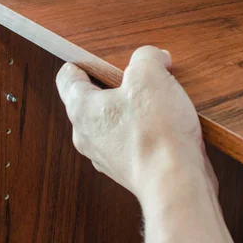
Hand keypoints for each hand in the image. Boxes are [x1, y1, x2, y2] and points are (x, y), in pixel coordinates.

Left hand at [56, 46, 214, 202]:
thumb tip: (155, 59)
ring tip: (159, 103)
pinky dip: (145, 133)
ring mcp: (106, 157)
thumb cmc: (156, 133)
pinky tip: (168, 128)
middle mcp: (87, 136)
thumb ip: (147, 57)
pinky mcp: (128, 170)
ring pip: (114, 123)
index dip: (83, 62)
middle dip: (116, 86)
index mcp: (81, 109)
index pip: (67, 78)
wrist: (175, 184)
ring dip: (133, 111)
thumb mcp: (150, 76)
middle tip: (140, 79)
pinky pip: (131, 143)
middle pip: (93, 100)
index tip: (99, 59)